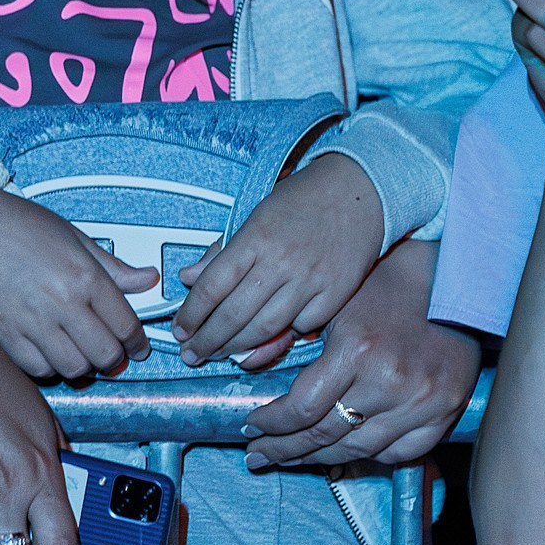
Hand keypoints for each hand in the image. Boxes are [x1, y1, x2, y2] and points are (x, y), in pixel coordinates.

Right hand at [0, 176, 154, 379]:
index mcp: (85, 277)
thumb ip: (115, 268)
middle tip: (117, 354)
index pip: (125, 324)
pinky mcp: (4, 334)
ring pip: (73, 367)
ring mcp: (30, 322)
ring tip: (87, 355)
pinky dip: (52, 369)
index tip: (139, 348)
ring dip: (86, 367)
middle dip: (116, 358)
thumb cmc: (21, 227)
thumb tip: (148, 279)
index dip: (138, 343)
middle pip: (104, 353)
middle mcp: (60, 303)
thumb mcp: (78, 239)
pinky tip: (57, 354)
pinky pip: (37, 369)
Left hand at [172, 153, 382, 365]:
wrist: (364, 189)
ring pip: (265, 329)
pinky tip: (271, 336)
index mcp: (257, 237)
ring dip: (237, 348)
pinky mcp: (337, 292)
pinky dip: (284, 335)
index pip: (212, 286)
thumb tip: (190, 277)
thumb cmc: (307, 198)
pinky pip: (302, 326)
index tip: (181, 330)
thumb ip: (224, 249)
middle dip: (208, 341)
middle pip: (234, 315)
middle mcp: (282, 261)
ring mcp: (311, 279)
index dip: (191, 314)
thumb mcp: (257, 212)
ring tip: (222, 354)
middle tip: (192, 354)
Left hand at [242, 242, 477, 468]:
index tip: (253, 426)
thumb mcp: (339, 303)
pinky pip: (399, 452)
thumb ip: (301, 340)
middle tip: (259, 454)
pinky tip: (351, 449)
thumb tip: (253, 370)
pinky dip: (372, 454)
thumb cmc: (392, 286)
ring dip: (320, 458)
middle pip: (324, 436)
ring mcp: (420, 400)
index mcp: (358, 350)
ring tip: (297, 457)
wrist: (456, 281)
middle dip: (284, 449)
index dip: (270, 425)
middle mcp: (389, 381)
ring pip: (357, 450)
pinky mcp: (446, 410)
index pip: (301, 409)